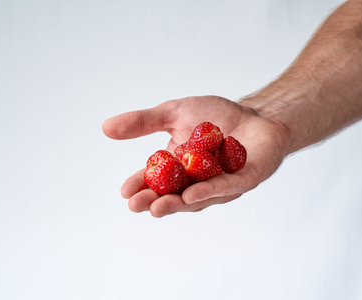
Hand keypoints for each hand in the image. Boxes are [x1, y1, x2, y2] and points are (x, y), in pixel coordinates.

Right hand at [102, 96, 290, 216]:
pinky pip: (224, 187)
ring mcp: (219, 184)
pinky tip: (191, 195)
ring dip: (176, 204)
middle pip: (172, 196)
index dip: (140, 186)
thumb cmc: (216, 116)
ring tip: (157, 207)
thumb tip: (106, 128)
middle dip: (153, 201)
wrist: (255, 113)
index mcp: (178, 168)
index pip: (155, 180)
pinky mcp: (243, 180)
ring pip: (196, 198)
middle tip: (135, 205)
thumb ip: (143, 122)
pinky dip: (208, 191)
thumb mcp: (173, 113)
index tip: (124, 192)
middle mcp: (196, 182)